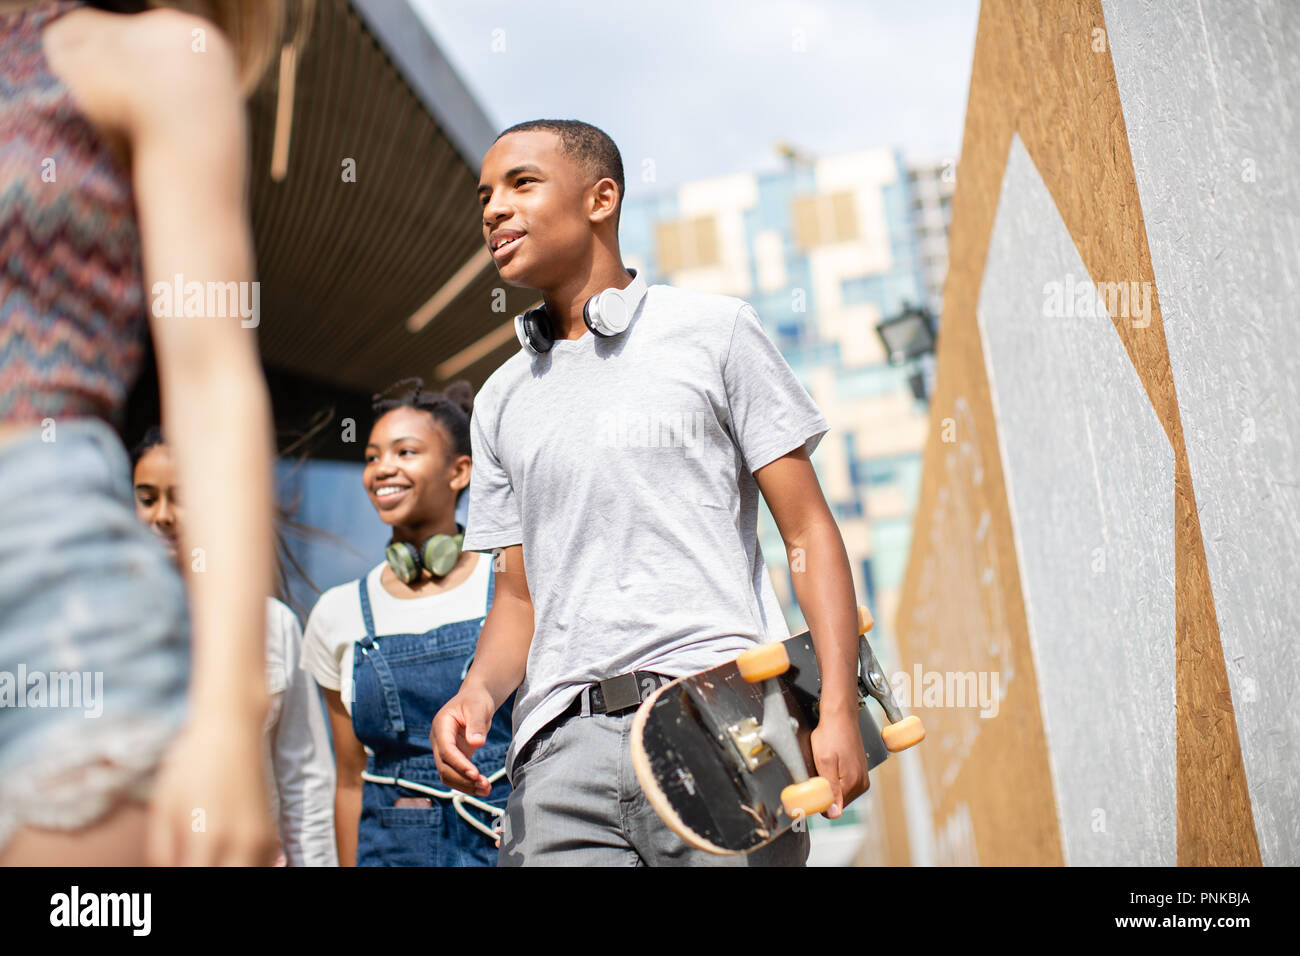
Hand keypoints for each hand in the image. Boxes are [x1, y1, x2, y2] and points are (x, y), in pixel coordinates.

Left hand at [147, 716, 275, 865]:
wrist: (232, 730)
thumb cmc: (191, 765)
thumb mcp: (163, 808)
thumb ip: (162, 852)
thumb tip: (167, 874)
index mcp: (206, 837)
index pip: (192, 879)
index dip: (182, 880)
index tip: (175, 866)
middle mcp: (239, 843)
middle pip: (226, 882)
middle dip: (205, 877)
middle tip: (190, 863)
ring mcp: (260, 839)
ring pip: (246, 876)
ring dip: (224, 871)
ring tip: (203, 856)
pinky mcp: (268, 833)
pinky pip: (257, 867)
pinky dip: (240, 866)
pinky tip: (222, 855)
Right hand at [431, 684, 495, 796]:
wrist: (475, 699)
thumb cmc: (476, 700)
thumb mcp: (478, 707)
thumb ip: (476, 724)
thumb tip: (477, 743)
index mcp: (441, 725)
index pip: (446, 750)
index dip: (459, 764)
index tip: (475, 774)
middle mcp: (438, 740)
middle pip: (444, 767)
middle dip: (463, 779)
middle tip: (484, 785)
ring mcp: (444, 750)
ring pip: (448, 775)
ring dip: (465, 786)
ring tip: (486, 789)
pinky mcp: (453, 757)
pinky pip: (456, 775)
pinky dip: (468, 783)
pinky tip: (483, 788)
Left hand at [810, 707, 868, 817]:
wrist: (840, 716)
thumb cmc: (830, 734)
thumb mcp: (824, 762)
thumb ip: (830, 789)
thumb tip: (834, 814)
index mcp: (853, 784)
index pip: (832, 809)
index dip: (819, 799)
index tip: (813, 784)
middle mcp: (861, 784)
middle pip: (836, 802)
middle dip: (825, 791)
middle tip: (818, 770)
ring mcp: (862, 778)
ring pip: (839, 793)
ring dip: (829, 784)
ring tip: (825, 764)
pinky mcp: (860, 772)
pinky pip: (844, 784)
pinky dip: (835, 778)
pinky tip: (832, 763)